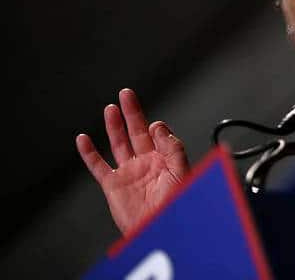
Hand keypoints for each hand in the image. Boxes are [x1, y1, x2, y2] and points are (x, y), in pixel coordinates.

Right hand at [76, 88, 189, 233]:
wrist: (162, 228)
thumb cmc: (177, 205)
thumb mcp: (182, 172)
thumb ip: (173, 148)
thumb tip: (160, 126)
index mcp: (165, 160)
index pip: (159, 135)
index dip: (157, 127)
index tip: (155, 125)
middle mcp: (147, 163)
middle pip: (137, 132)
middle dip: (132, 112)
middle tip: (127, 94)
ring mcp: (129, 173)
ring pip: (119, 143)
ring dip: (114, 126)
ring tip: (110, 108)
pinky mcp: (113, 185)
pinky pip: (98, 166)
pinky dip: (89, 153)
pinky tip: (83, 139)